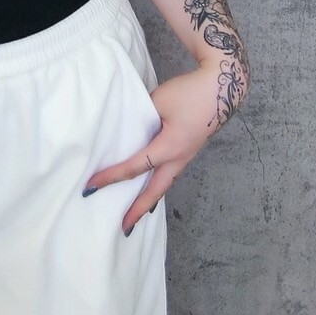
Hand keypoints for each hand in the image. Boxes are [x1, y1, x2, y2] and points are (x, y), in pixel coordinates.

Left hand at [84, 63, 225, 234]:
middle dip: (138, 209)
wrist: (223, 86)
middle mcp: (180, 157)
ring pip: (165, 183)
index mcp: (170, 147)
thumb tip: (128, 130)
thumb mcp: (159, 101)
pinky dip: (158, 184)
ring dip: (150, 199)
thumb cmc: (189, 92)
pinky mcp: (189, 148)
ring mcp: (186, 155)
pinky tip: (151, 185)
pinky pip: (171, 172)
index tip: (92, 186)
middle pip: (156, 190)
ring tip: (135, 213)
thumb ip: (142, 118)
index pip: (135, 167)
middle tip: (124, 228)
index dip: (111, 176)